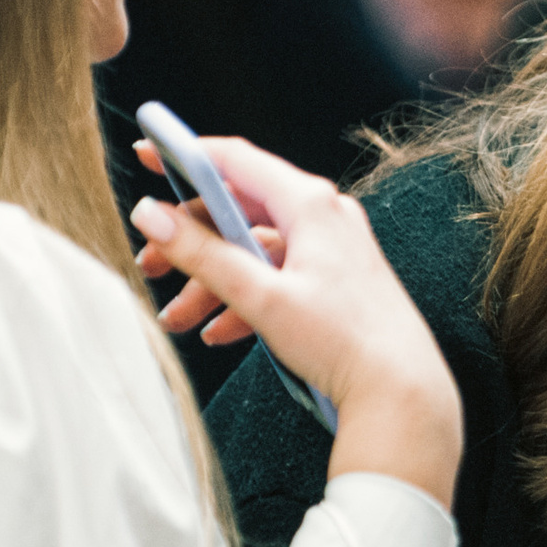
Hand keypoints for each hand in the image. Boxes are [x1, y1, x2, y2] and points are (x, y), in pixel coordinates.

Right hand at [128, 135, 459, 504]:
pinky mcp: (333, 282)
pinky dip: (244, 301)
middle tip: (150, 264)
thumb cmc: (343, 340)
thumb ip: (203, 254)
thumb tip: (151, 215)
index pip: (235, 160)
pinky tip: (218, 333)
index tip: (146, 156)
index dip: (186, 156)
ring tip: (178, 319)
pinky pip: (277, 279)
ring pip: (253, 253)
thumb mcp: (262, 296)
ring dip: (211, 283)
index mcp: (309, 203)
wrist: (401, 390)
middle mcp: (323, 216)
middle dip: (190, 241)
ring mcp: (330, 249)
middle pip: (239, 211)